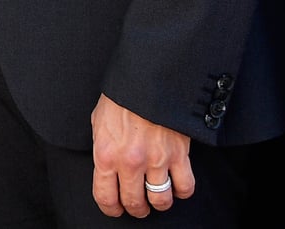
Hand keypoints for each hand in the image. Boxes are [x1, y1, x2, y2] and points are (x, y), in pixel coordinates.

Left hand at [91, 93, 193, 217]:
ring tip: (158, 197)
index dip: (111, 209)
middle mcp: (130, 162)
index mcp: (106, 154)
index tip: (116, 209)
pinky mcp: (179, 154)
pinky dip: (182, 191)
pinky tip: (176, 184)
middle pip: (135, 203)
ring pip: (161, 201)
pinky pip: (185, 187)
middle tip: (139, 205)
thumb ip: (103, 148)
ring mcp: (156, 160)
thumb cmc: (122, 96)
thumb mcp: (99, 121)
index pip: (106, 198)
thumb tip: (106, 168)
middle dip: (137, 209)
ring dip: (159, 203)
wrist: (147, 75)